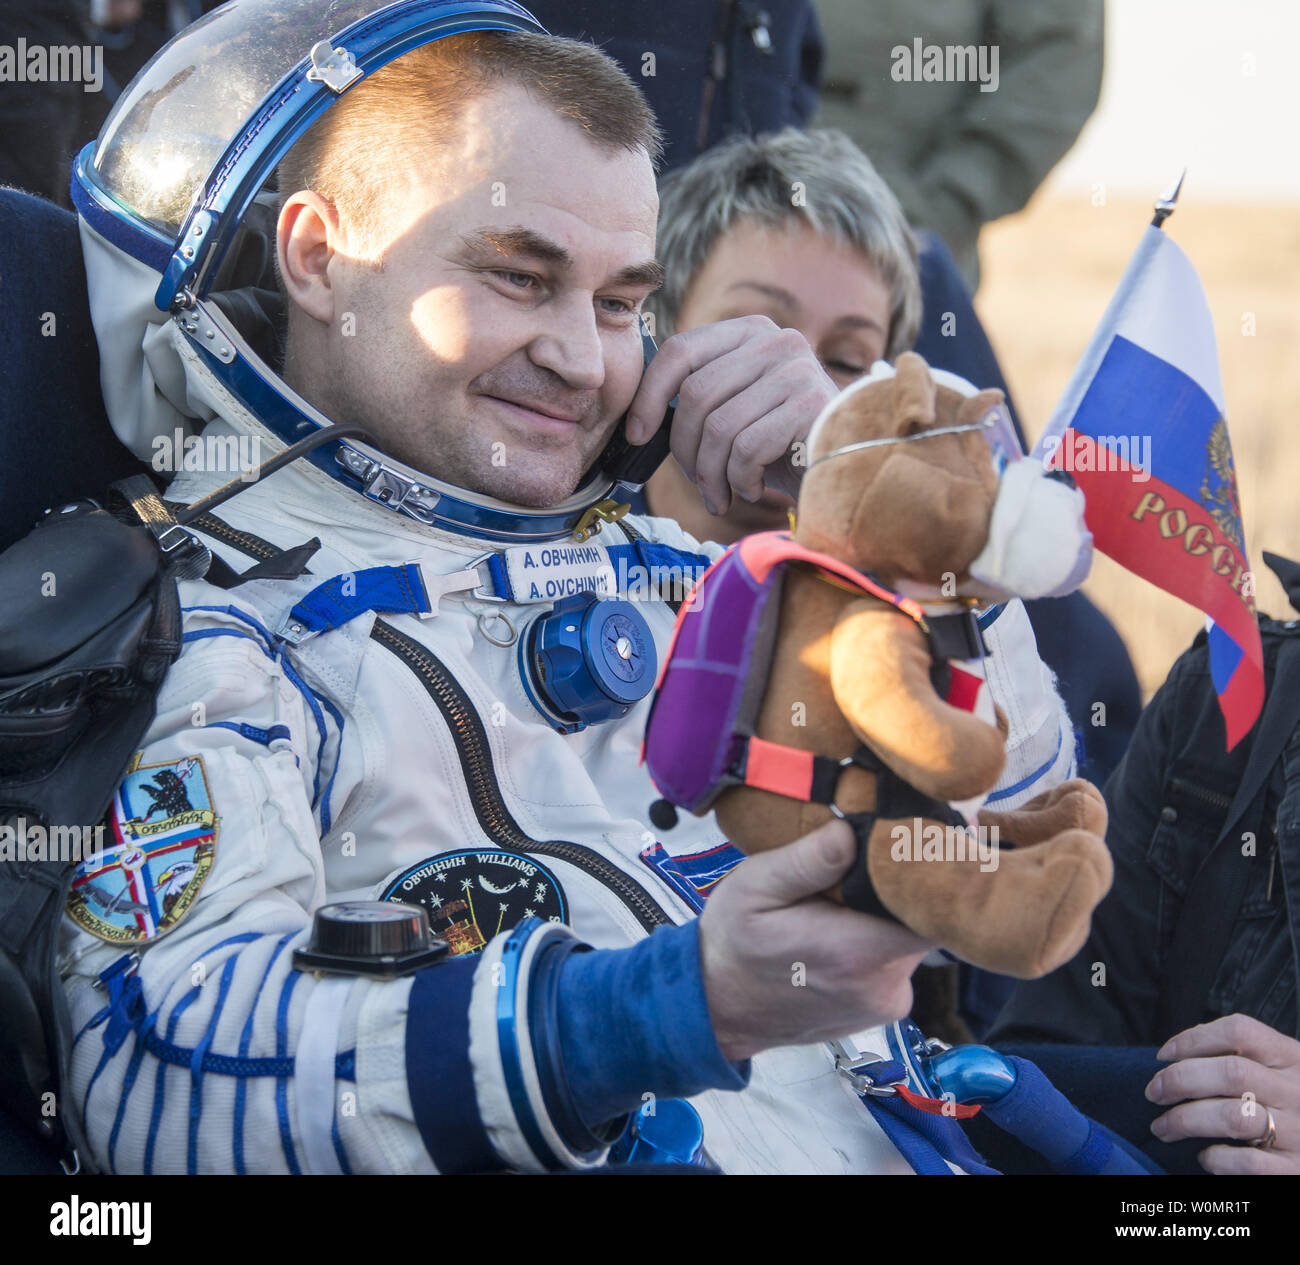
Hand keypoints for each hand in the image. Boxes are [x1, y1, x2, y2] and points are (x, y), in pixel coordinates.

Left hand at [625, 316, 836, 515]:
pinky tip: (754, 489)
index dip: (649, 395)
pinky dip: (741, 480)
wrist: (847, 468)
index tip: (636, 434)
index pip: (680, 350)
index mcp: (750, 332)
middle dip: (685, 450)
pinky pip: (747, 449)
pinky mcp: (810, 405)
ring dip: (711, 474)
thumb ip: (702, 396)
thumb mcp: (739, 408)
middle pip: (695, 395)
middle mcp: (776, 340)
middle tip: (696, 481)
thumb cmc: (783, 444)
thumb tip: (640, 419)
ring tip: (721, 494)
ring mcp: (796, 369)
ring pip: (718, 427)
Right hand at [697, 819, 932, 1061]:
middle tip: (860, 866)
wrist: (718, 1007)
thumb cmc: (734, 942)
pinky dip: (878, 943)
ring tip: (843, 902)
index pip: (933, 907)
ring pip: (910, 940)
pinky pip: (898, 963)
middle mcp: (883, 985)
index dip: (928, 872)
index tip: (906, 843)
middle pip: (925, 920)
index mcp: (857, 951)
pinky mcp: (883, 1011)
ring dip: (886, 917)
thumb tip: (850, 832)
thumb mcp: (755, 887)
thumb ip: (806, 862)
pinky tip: (841, 933)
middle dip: (898, 890)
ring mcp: (886, 1003)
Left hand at [1145, 1014, 1299, 1172]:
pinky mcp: (1296, 1170)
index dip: (1193, 1038)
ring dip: (1185, 1120)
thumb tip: (1177, 1053)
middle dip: (1179, 1080)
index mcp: (1292, 1058)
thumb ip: (1242, 1056)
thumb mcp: (1279, 1070)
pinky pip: (1248, 1162)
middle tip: (1153, 1093)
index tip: (1163, 1055)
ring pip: (1233, 1117)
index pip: (1240, 1030)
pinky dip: (1217, 1158)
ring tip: (1162, 1127)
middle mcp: (1298, 1091)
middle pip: (1230, 1072)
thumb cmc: (1290, 1104)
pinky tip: (1205, 1156)